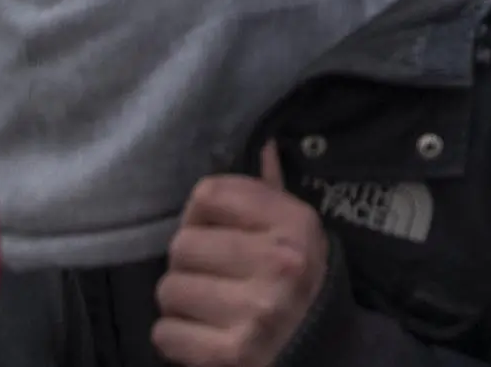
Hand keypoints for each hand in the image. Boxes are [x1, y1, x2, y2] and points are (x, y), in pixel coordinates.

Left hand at [153, 146, 330, 366]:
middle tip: (210, 276)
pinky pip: (165, 333)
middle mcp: (278, 264)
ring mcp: (254, 312)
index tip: (212, 232)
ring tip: (208, 306)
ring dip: (181, 301)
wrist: (325, 353)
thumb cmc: (302, 286)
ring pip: (169, 289)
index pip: (209, 194)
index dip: (200, 214)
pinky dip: (176, 336)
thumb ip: (271, 193)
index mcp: (294, 225)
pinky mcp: (230, 354)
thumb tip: (264, 144)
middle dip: (189, 263)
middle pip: (182, 244)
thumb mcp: (300, 234)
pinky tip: (202, 333)